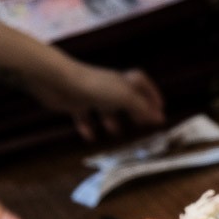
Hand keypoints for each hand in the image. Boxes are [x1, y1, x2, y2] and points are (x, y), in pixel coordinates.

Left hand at [33, 63, 165, 140]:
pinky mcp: (75, 102)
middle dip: (134, 111)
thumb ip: (142, 108)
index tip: (159, 108)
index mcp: (122, 82)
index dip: (151, 94)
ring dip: (112, 121)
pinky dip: (88, 127)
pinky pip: (84, 116)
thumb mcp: (125, 98)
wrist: (58, 82)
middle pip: (125, 98)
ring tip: (115, 133)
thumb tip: (160, 118)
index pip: (141, 83)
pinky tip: (90, 137)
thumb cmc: (96, 88)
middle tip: (141, 125)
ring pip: (105, 109)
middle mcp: (108, 86)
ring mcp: (91, 94)